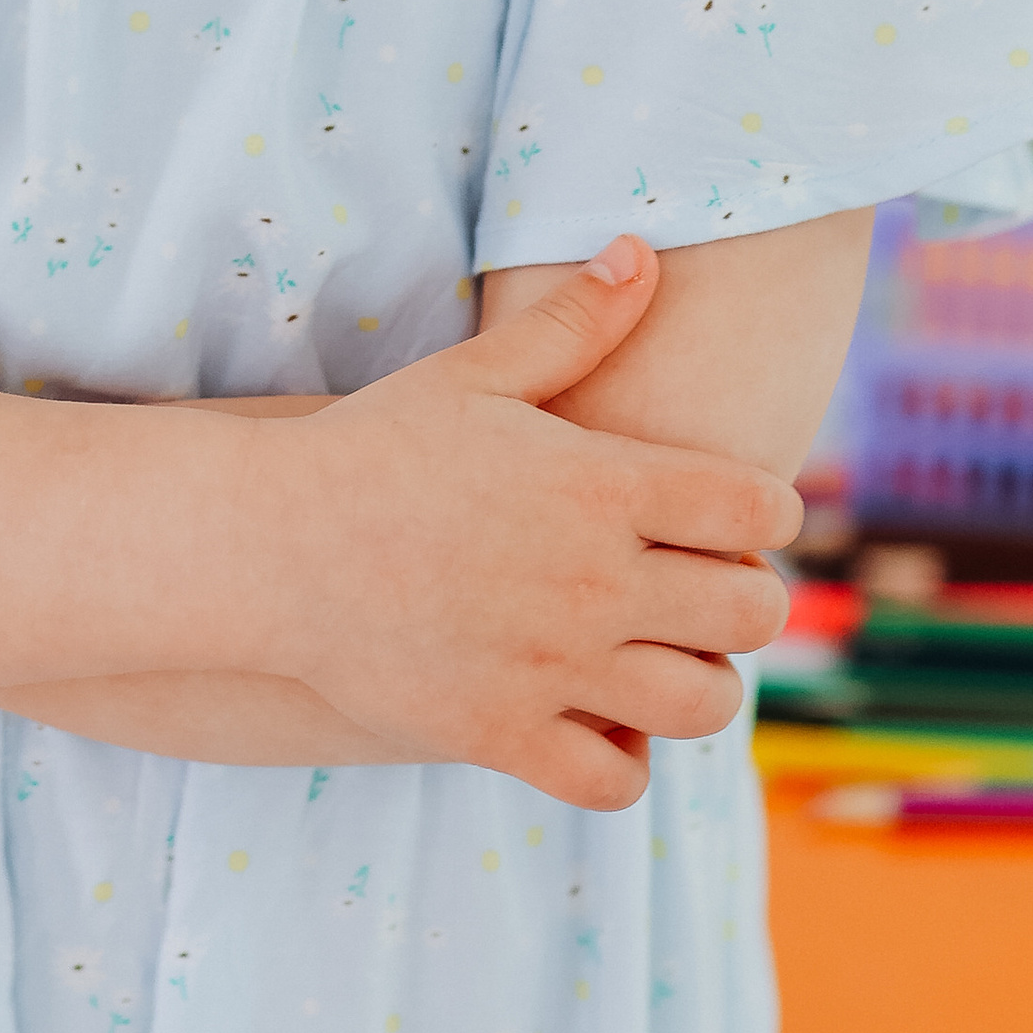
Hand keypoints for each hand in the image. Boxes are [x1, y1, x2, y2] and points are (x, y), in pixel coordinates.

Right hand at [268, 234, 796, 810]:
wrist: (265, 543)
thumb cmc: (371, 448)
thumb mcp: (474, 374)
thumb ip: (572, 323)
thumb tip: (642, 251)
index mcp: (597, 485)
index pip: (756, 508)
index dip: (767, 510)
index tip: (735, 511)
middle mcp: (591, 581)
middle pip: (751, 614)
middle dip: (745, 598)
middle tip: (703, 584)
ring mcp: (550, 666)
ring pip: (702, 704)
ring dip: (700, 681)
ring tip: (662, 655)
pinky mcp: (501, 734)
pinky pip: (614, 781)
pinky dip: (624, 759)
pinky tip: (598, 719)